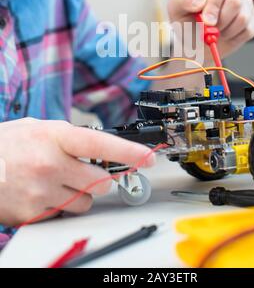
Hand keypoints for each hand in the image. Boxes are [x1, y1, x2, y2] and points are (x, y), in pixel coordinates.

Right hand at [0, 118, 154, 225]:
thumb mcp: (39, 128)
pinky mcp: (33, 214)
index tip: (149, 157)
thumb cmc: (8, 144)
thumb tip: (101, 148)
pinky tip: (42, 192)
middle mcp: (50, 164)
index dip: (129, 152)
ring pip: (86, 202)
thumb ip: (71, 137)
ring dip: (80, 195)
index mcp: (54, 136)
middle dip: (100, 179)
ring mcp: (41, 192)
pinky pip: (63, 215)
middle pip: (101, 181)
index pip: (101, 145)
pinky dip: (60, 207)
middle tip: (86, 172)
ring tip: (57, 182)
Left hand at [167, 0, 253, 62]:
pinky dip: (233, 37)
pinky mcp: (253, 18)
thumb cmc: (186, 22)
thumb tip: (200, 1)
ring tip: (215, 31)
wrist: (196, 44)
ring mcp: (244, 2)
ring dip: (225, 30)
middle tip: (209, 29)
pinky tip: (225, 34)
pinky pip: (248, 29)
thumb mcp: (176, 9)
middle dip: (220, 20)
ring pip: (242, 17)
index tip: (206, 21)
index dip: (214, 4)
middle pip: (235, 1)